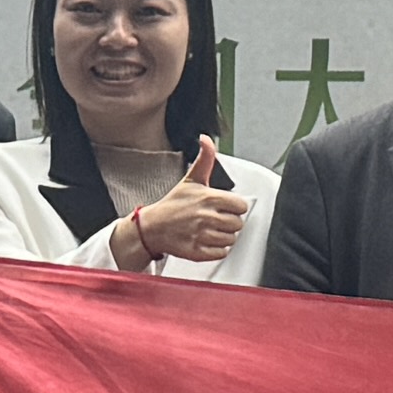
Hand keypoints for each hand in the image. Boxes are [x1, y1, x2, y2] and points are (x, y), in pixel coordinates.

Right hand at [109, 138, 248, 271]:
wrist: (152, 227)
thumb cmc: (173, 204)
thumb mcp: (191, 179)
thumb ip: (205, 159)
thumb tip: (206, 139)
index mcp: (209, 198)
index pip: (241, 206)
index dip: (234, 207)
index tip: (224, 207)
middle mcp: (206, 217)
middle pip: (237, 224)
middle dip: (229, 222)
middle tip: (216, 219)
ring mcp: (202, 235)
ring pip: (231, 239)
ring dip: (223, 236)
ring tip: (210, 230)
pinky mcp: (198, 252)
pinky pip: (221, 253)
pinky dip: (216, 250)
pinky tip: (206, 241)